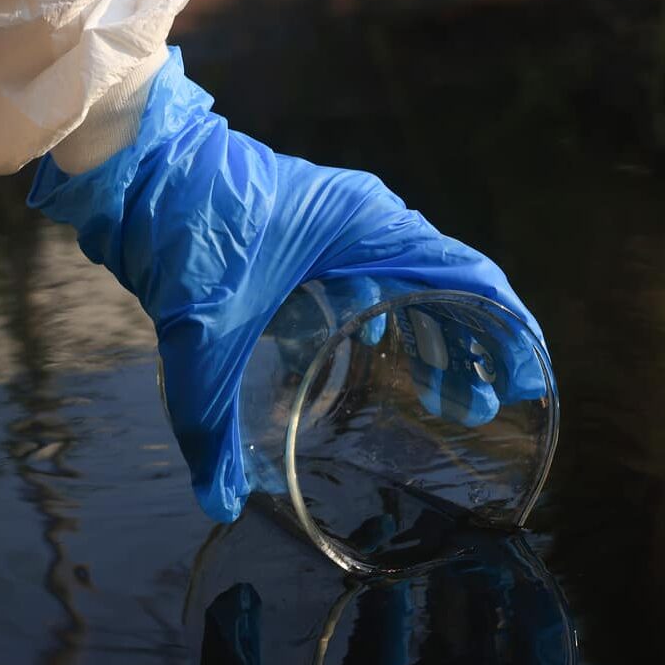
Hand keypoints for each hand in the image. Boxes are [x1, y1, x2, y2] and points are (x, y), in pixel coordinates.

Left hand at [28, 49, 544, 521]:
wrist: (137, 164)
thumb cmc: (183, 228)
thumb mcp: (200, 335)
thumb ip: (209, 423)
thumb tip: (221, 500)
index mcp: (370, 228)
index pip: (469, 276)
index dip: (507, 330)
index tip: (526, 380)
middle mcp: (370, 219)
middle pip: (451, 285)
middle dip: (474, 350)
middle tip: (483, 411)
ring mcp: (342, 222)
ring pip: (414, 283)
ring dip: (434, 338)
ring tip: (445, 400)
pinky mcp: (315, 231)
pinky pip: (378, 277)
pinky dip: (393, 320)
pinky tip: (380, 361)